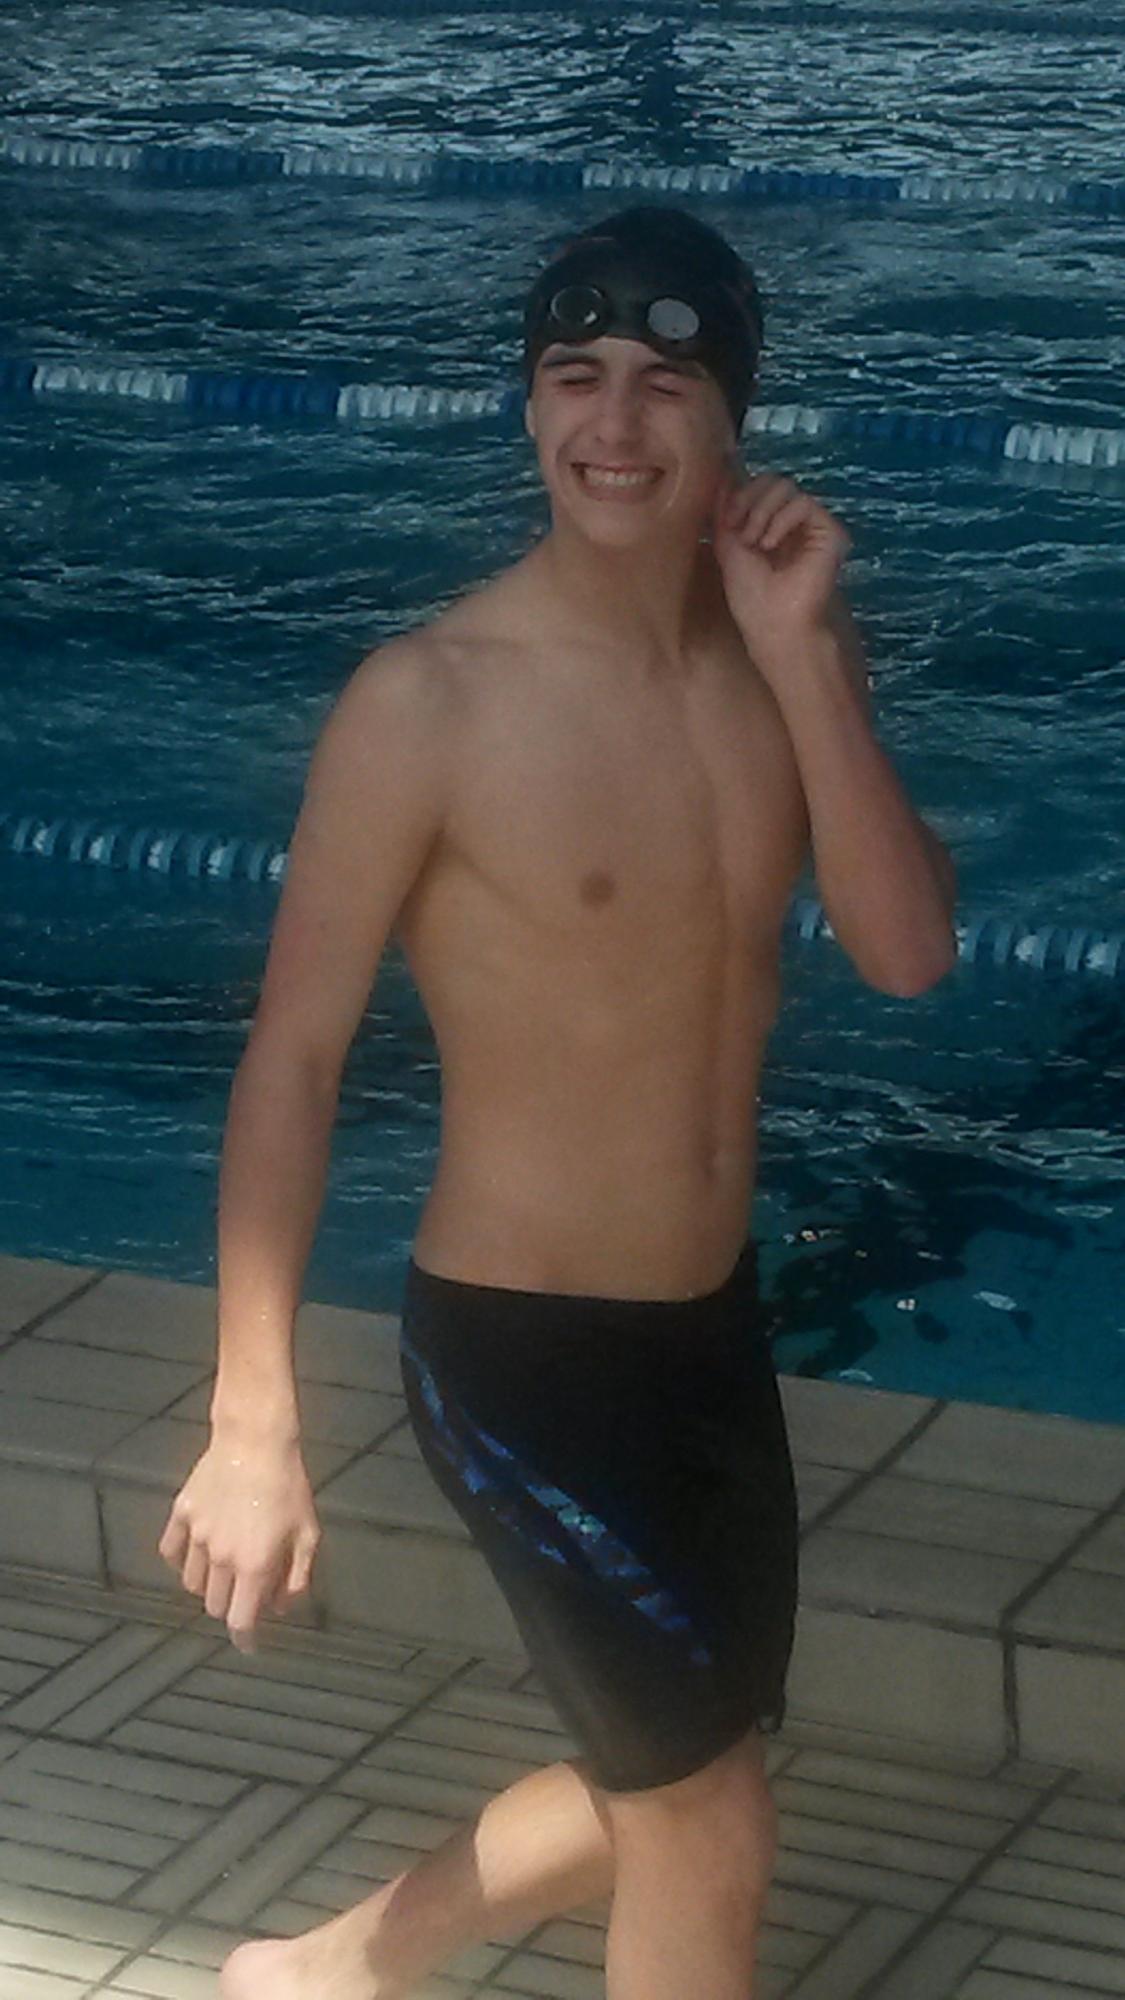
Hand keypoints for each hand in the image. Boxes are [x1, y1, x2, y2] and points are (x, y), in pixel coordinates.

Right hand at [158, 1433, 320, 1653]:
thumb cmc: (289, 1486)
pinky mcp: (181, 1514)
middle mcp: (220, 1558)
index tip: (249, 1644)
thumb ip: (297, 1576)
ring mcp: (196, 1536)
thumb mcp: (307, 1532)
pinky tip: (195, 1554)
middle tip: (247, 1589)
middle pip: (214, 1605)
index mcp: (254, 1566)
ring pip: (191, 1583)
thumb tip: (281, 1608)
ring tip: (225, 1568)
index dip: (245, 1639)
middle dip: (231, 1606)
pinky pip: (170, 1552)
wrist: (256, 1440)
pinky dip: (180, 1562)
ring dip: (208, 1585)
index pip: (240, 1620)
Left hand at [711, 462, 851, 672]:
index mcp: (771, 527)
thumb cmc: (752, 599)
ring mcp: (813, 527)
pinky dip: (781, 519)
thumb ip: (726, 512)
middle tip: (741, 534)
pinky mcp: (830, 531)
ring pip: (785, 487)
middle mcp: (793, 524)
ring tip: (756, 544)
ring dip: (761, 512)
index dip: (739, 494)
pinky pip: (802, 503)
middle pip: (771, 481)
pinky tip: (771, 544)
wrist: (776, 626)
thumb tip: (722, 474)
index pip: (758, 487)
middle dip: (748, 500)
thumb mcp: (728, 548)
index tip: (727, 521)